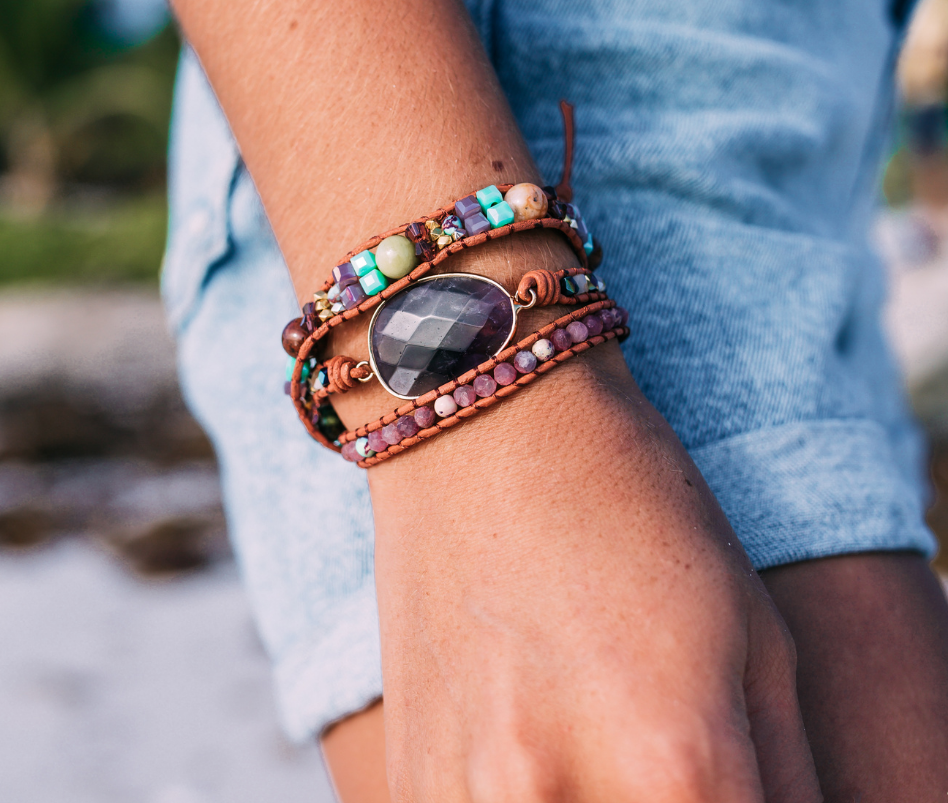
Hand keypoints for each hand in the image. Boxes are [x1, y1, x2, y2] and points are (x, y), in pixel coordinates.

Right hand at [366, 347, 821, 801]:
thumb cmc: (630, 503)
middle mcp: (550, 801)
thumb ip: (784, 784)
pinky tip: (535, 758)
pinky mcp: (408, 783)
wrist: (481, 426)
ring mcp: (459, 799)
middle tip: (662, 765)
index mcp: (672, 764)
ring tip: (598, 745)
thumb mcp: (754, 637)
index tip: (728, 782)